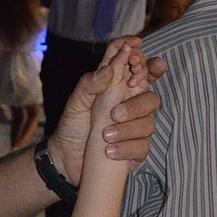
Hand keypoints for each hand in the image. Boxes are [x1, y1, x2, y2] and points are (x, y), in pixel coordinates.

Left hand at [48, 38, 164, 182]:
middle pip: (151, 97)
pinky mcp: (135, 149)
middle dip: (137, 104)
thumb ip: (90, 83)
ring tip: (105, 135)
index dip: (141, 58)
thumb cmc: (72, 126)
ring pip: (149, 123)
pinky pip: (143, 147)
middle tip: (115, 113)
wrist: (65, 158)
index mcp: (119, 87)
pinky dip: (127, 148)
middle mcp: (131, 105)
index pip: (139, 66)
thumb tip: (109, 68)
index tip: (134, 58)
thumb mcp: (75, 102)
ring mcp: (135, 128)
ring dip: (128, 129)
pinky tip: (109, 151)